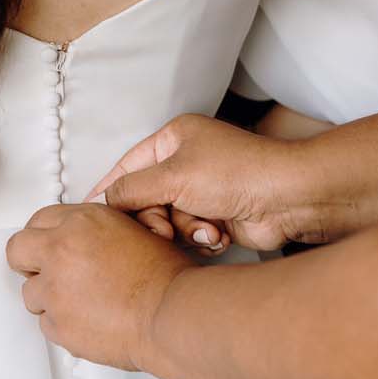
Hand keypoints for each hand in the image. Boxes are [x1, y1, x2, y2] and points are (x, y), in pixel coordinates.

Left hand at [6, 204, 192, 370]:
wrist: (172, 313)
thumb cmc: (165, 277)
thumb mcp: (134, 230)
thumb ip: (96, 231)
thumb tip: (82, 239)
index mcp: (81, 222)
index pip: (38, 221)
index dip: (43, 237)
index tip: (47, 247)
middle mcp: (61, 251)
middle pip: (17, 251)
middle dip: (28, 263)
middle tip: (45, 273)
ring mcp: (55, 290)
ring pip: (30, 294)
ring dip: (49, 298)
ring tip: (81, 303)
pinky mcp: (58, 324)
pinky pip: (47, 324)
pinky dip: (63, 325)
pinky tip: (89, 321)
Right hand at [89, 114, 316, 252]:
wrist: (288, 199)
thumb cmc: (237, 174)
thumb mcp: (173, 176)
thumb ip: (131, 189)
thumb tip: (104, 201)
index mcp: (174, 139)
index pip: (128, 167)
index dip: (108, 190)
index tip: (88, 211)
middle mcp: (188, 162)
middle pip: (147, 200)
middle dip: (157, 219)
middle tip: (165, 230)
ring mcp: (204, 190)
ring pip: (169, 222)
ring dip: (186, 231)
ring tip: (207, 229)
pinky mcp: (218, 216)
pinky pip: (192, 235)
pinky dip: (204, 239)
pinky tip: (221, 235)